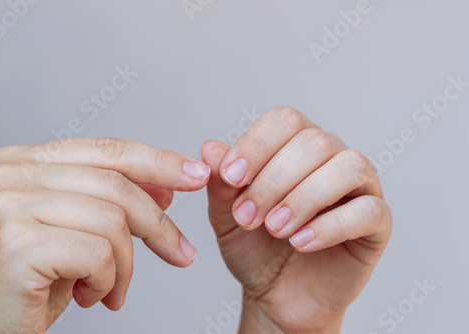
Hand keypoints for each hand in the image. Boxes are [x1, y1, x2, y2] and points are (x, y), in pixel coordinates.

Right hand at [0, 137, 209, 333]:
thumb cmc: (37, 280)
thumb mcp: (84, 230)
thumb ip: (116, 201)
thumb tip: (165, 189)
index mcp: (25, 161)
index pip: (108, 150)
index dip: (159, 162)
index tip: (198, 174)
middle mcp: (10, 174)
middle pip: (115, 185)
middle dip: (158, 224)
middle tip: (181, 253)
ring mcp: (9, 205)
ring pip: (112, 221)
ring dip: (126, 265)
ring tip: (111, 289)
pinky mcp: (16, 243)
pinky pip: (97, 253)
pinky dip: (108, 280)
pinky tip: (90, 295)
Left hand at [201, 107, 391, 333]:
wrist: (277, 294)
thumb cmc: (255, 248)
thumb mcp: (227, 215)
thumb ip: (221, 183)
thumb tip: (210, 148)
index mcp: (295, 145)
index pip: (285, 120)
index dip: (256, 144)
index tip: (230, 178)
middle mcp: (332, 157)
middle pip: (314, 142)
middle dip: (274, 181)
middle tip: (248, 218)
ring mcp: (360, 188)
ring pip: (348, 167)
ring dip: (304, 198)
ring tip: (275, 229)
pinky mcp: (377, 223)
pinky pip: (369, 211)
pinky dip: (331, 226)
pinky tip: (301, 244)